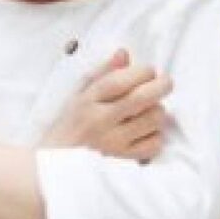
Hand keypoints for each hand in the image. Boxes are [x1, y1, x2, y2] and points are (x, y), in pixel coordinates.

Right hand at [41, 49, 172, 161]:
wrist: (54, 165)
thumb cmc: (72, 124)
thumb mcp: (81, 93)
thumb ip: (104, 72)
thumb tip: (124, 53)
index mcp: (88, 101)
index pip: (120, 81)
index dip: (142, 71)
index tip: (149, 70)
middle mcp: (100, 121)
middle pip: (141, 98)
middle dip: (161, 85)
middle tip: (165, 83)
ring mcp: (112, 143)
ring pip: (153, 120)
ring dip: (158, 111)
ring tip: (149, 110)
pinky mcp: (122, 161)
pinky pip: (153, 144)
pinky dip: (156, 135)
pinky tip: (146, 131)